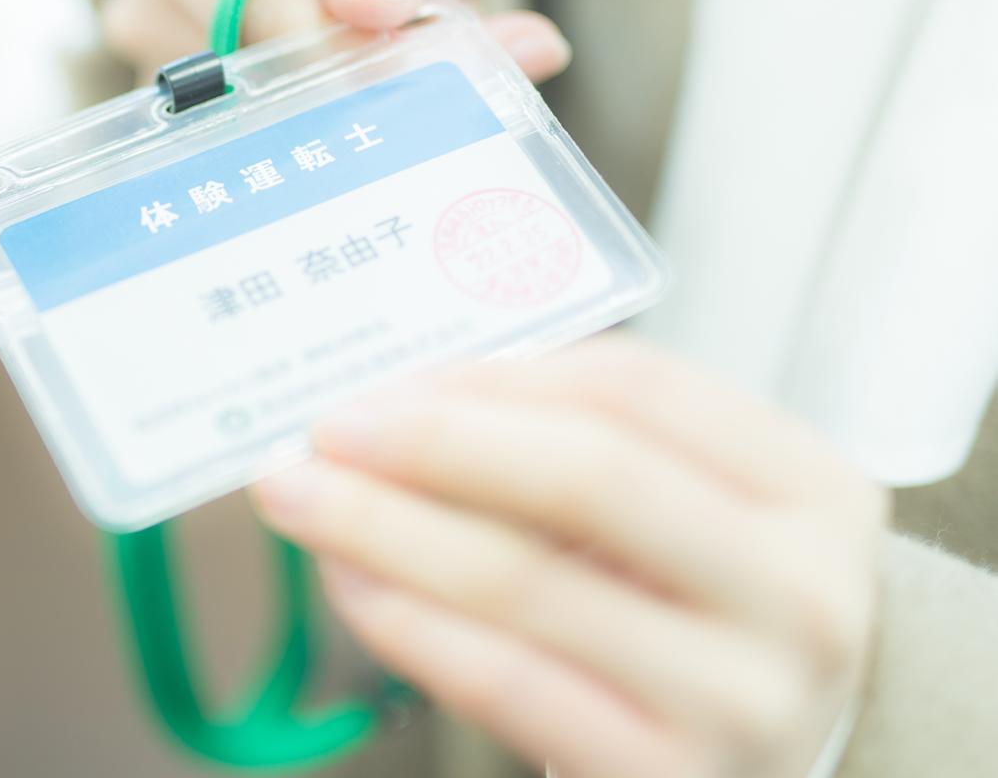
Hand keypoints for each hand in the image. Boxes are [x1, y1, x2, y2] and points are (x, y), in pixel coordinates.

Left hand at [252, 335, 886, 777]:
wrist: (774, 772)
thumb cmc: (703, 619)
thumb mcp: (688, 519)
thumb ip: (579, 450)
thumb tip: (403, 401)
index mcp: (811, 491)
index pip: (636, 389)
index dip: (494, 376)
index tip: (390, 378)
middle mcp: (798, 593)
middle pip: (586, 473)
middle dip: (431, 441)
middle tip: (326, 428)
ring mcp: (743, 698)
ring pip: (524, 579)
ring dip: (385, 526)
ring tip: (303, 498)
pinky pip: (505, 682)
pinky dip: (407, 621)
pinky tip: (351, 582)